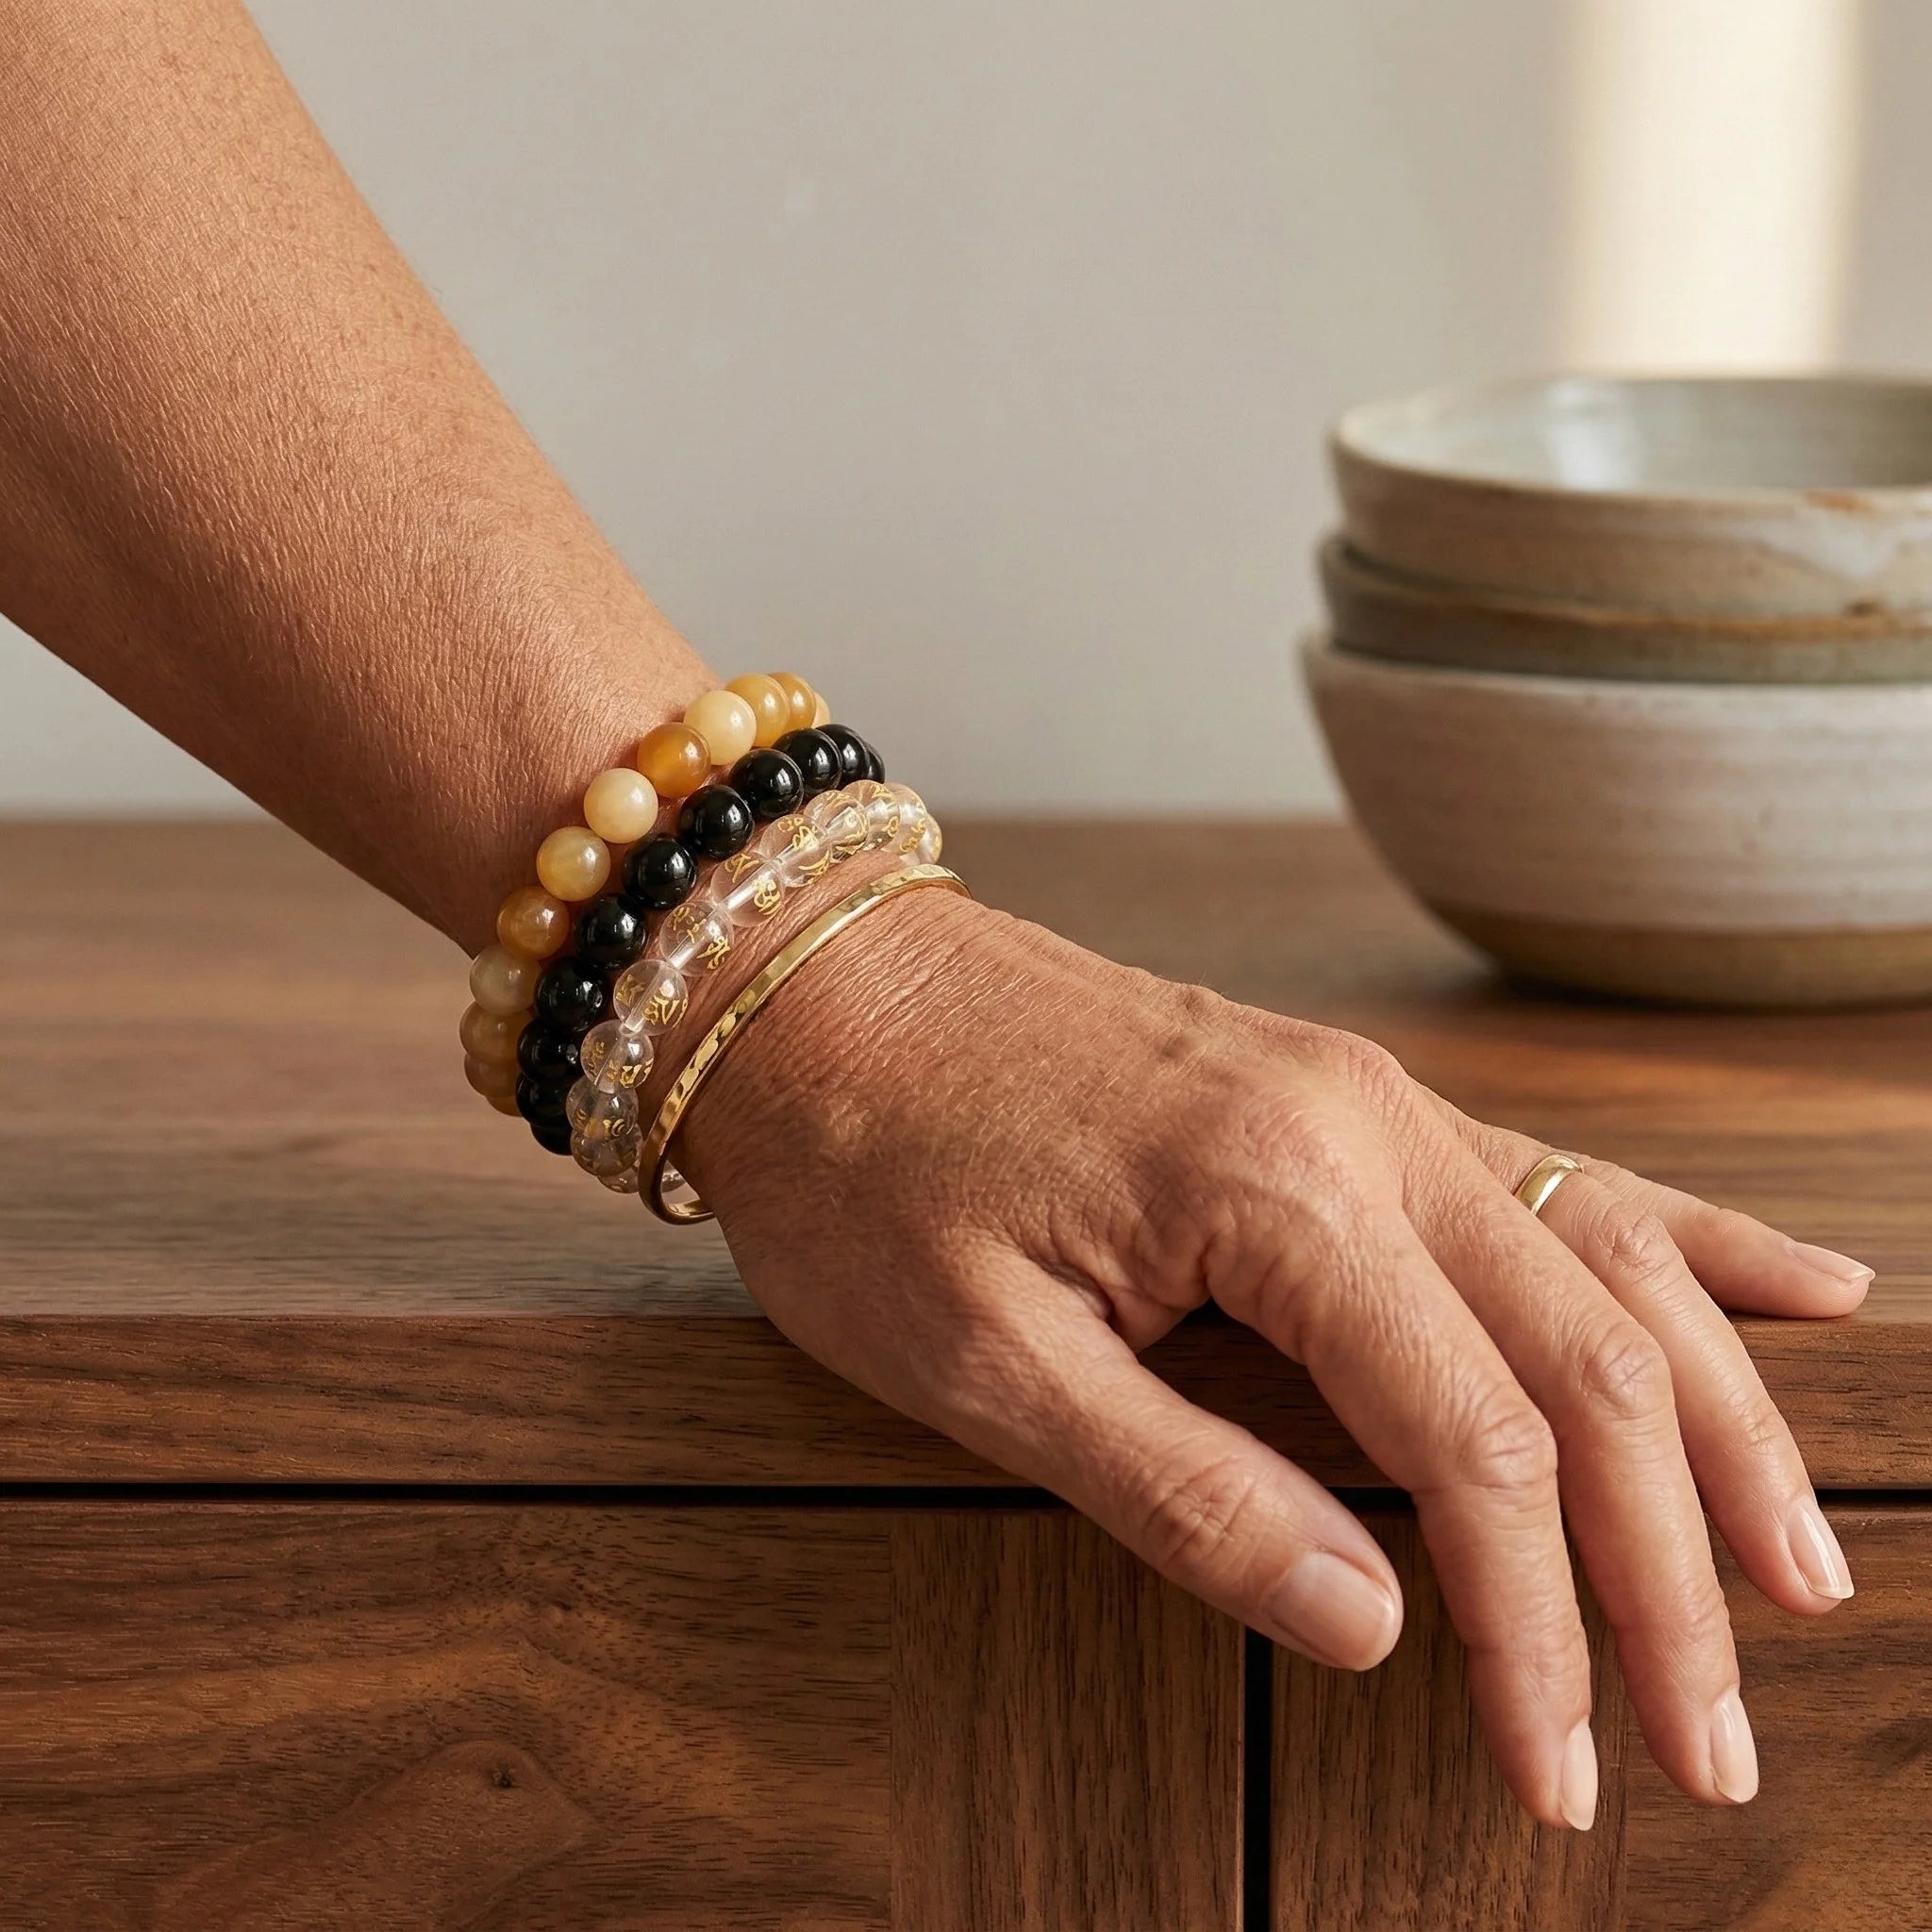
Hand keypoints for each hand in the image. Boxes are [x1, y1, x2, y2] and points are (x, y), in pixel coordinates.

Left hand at [681, 891, 1869, 1829]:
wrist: (808, 981)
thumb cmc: (867, 1164)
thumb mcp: (982, 1361)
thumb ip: (1186, 1491)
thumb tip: (1378, 1626)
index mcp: (1278, 1191)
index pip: (1479, 1448)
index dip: (1538, 1631)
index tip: (1562, 1775)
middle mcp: (1367, 1124)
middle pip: (1589, 1364)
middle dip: (1664, 1571)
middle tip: (1712, 1744)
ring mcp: (1371, 1096)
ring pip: (1607, 1267)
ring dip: (1716, 1429)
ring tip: (1801, 1572)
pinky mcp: (1346, 1095)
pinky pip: (1557, 1178)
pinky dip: (1684, 1251)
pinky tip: (1796, 1290)